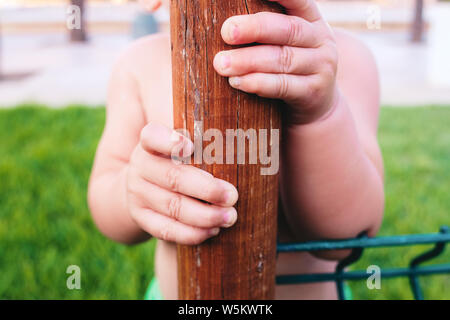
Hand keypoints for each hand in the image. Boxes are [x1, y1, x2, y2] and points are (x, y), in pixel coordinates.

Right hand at [126, 122, 238, 244]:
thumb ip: (204, 137)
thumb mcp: (184, 143)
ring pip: (172, 207)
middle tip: (232, 196)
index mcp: (151, 143)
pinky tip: (213, 230)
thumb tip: (241, 138)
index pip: (153, 136)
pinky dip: (191, 233)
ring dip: (205, 215)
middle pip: (173, 178)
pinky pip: (166, 230)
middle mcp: (141, 166)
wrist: (146, 185)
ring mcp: (138, 193)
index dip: (169, 142)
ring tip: (229, 216)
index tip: (190, 147)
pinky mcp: (141, 217)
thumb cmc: (179, 160)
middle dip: (206, 189)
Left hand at [213, 0, 338, 124]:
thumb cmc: (291, 66)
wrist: (319, 105)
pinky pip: (283, 86)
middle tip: (227, 32)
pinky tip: (238, 82)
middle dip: (254, 29)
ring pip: (282, 59)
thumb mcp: (286, 42)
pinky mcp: (313, 91)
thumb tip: (226, 25)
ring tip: (222, 64)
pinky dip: (258, 83)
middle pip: (287, 30)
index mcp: (311, 18)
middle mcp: (320, 39)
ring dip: (248, 61)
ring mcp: (320, 66)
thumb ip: (265, 30)